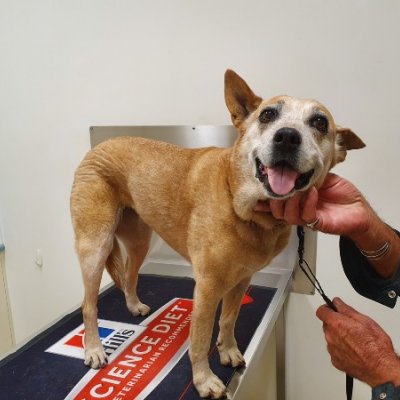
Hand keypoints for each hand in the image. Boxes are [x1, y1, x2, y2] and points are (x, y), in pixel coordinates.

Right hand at [255, 173, 372, 237]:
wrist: (360, 209)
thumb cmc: (342, 195)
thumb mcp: (322, 178)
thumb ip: (308, 175)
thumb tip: (293, 166)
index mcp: (297, 200)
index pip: (277, 201)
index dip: (267, 197)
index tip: (261, 187)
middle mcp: (299, 210)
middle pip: (277, 211)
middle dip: (275, 199)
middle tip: (280, 186)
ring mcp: (307, 218)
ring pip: (287, 216)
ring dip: (290, 201)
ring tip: (297, 189)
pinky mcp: (317, 223)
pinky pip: (306, 216)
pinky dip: (307, 203)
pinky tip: (313, 193)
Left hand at [316, 298, 399, 386]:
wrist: (380, 368)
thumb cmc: (375, 346)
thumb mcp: (364, 319)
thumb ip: (346, 309)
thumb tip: (337, 303)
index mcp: (336, 324)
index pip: (321, 311)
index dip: (326, 308)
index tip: (331, 308)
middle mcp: (331, 336)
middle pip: (326, 325)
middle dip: (335, 323)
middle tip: (349, 326)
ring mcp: (332, 350)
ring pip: (331, 338)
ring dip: (338, 336)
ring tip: (354, 340)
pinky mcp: (336, 361)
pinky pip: (334, 350)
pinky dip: (341, 349)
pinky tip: (353, 350)